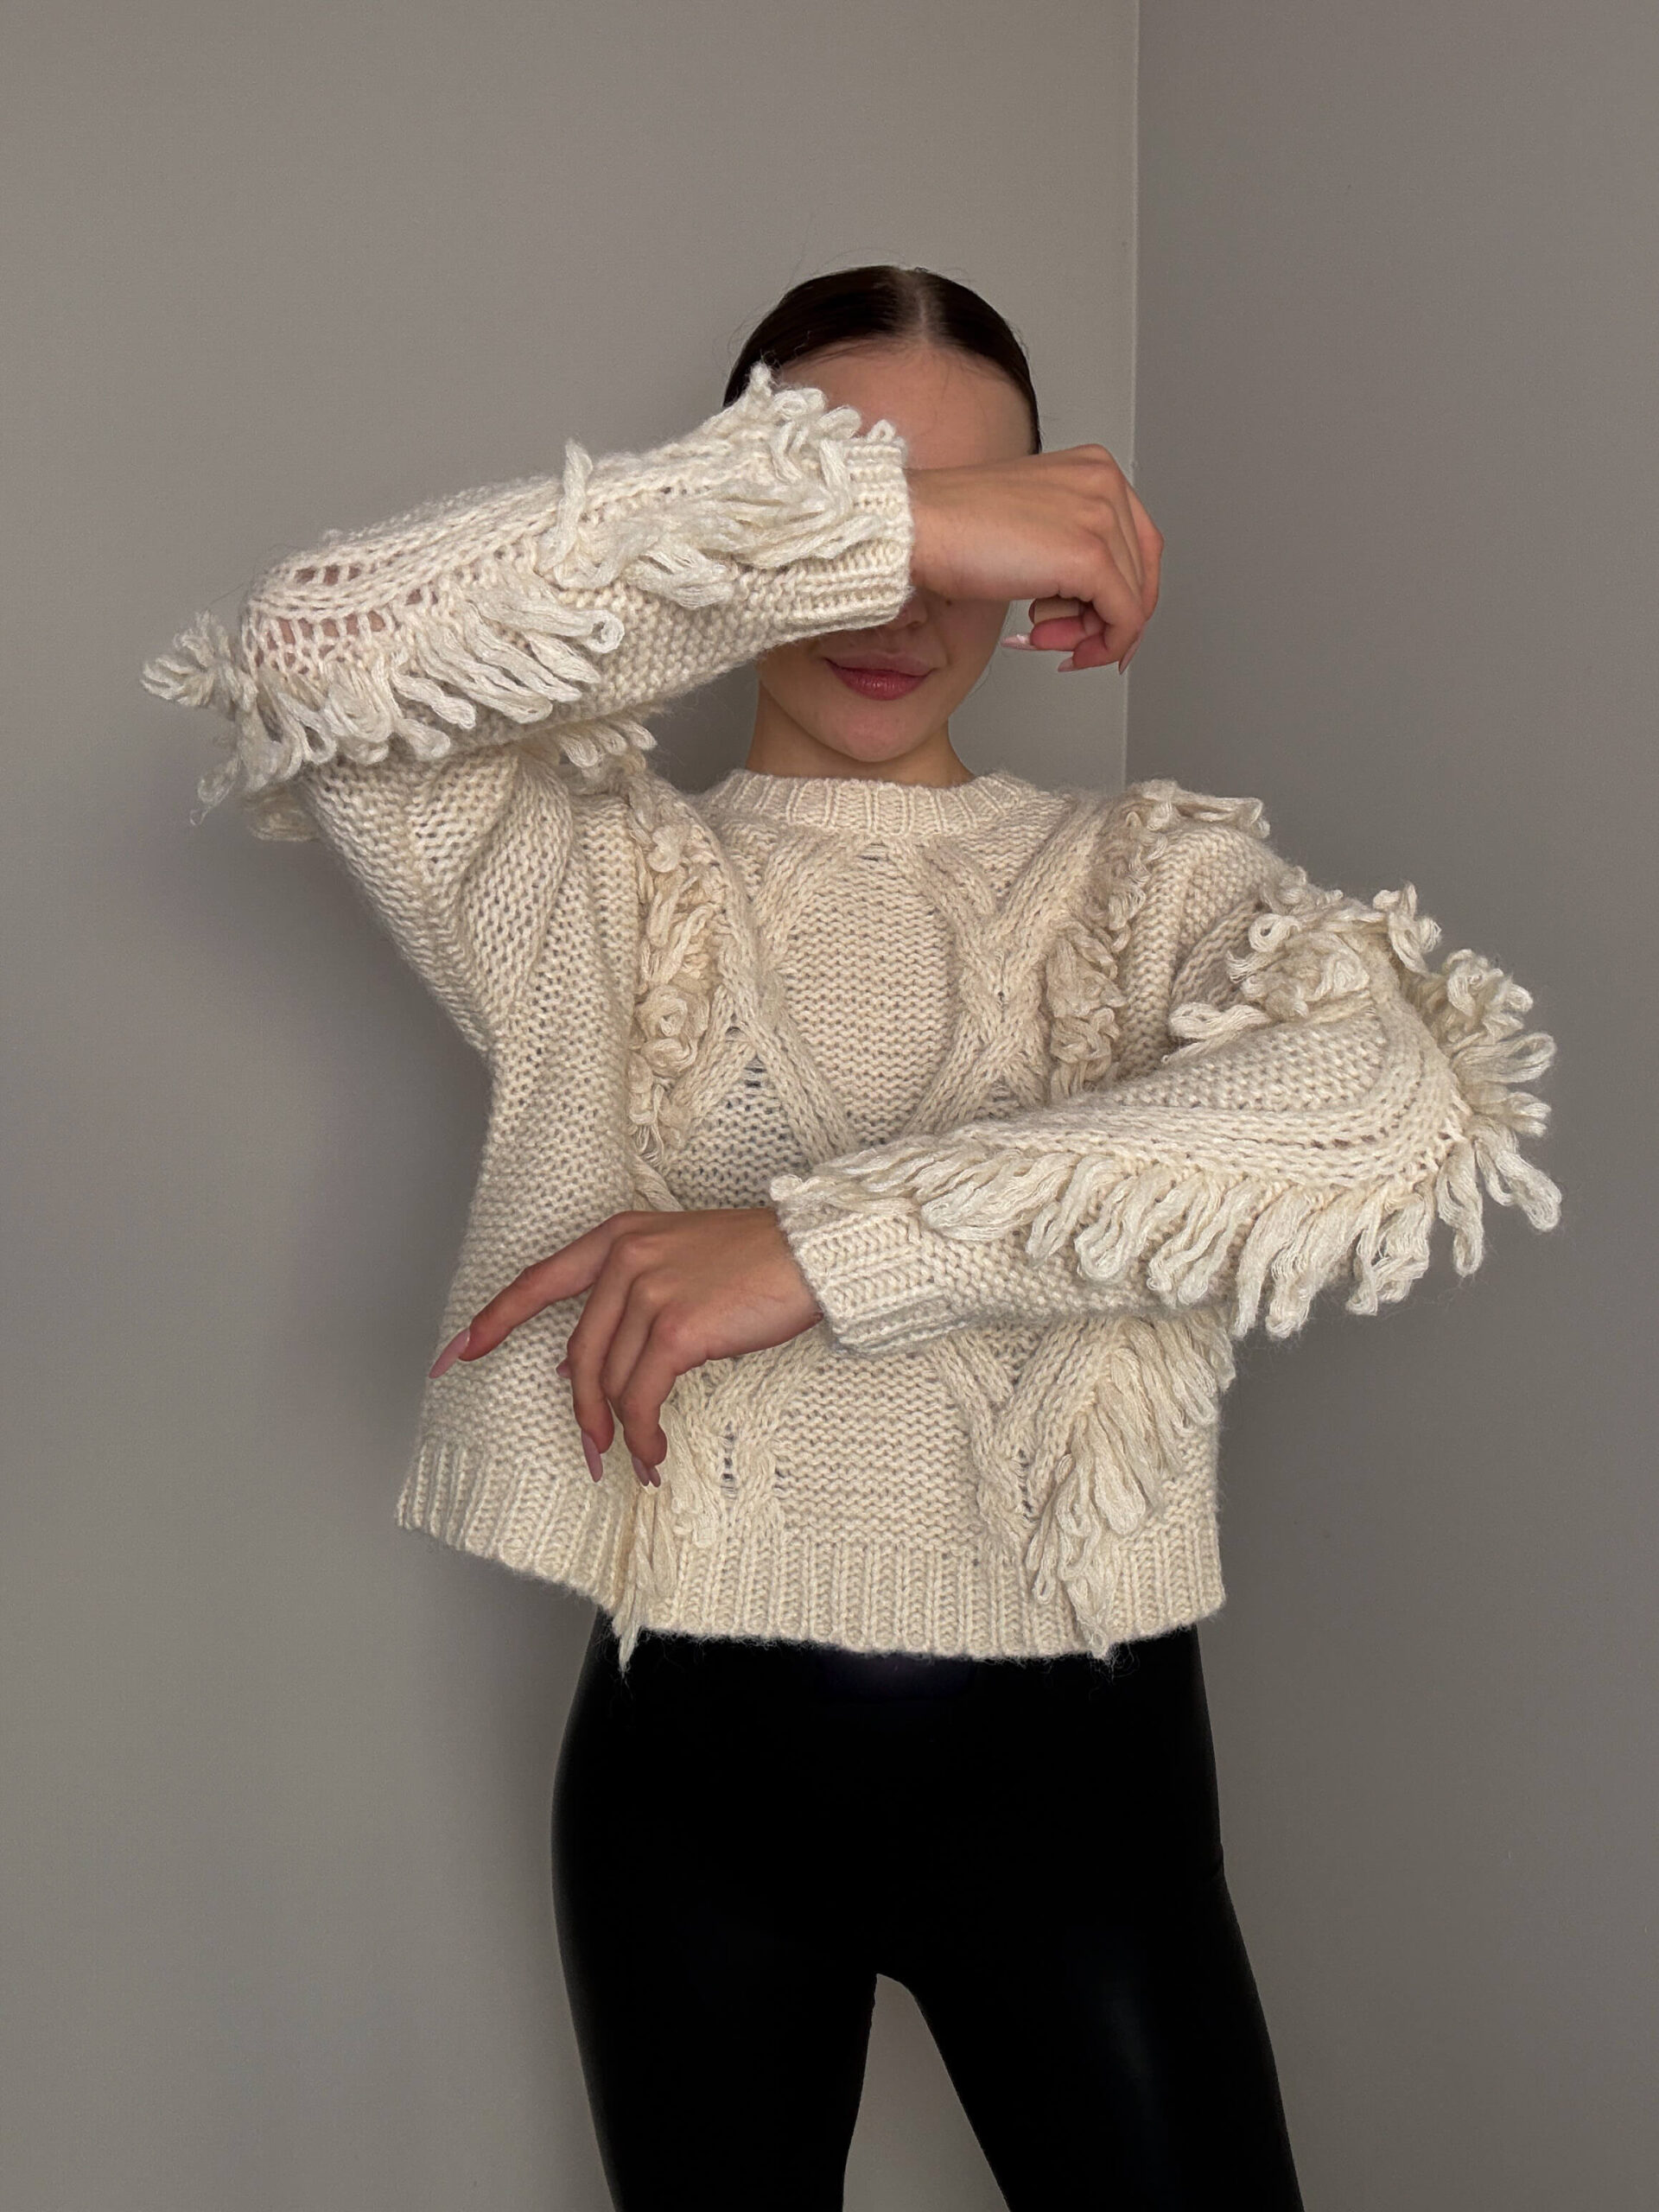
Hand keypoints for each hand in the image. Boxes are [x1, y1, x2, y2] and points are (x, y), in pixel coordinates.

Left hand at [428, 1207, 822, 1484]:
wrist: (811, 1252)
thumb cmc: (756, 1261)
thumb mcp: (679, 1261)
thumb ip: (629, 1299)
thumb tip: (582, 1365)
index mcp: (619, 1238)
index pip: (538, 1282)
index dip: (494, 1321)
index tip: (457, 1353)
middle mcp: (625, 1259)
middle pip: (579, 1353)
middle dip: (582, 1410)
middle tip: (592, 1449)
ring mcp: (649, 1292)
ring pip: (611, 1382)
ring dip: (621, 1430)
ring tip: (639, 1455)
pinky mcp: (677, 1328)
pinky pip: (642, 1398)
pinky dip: (644, 1433)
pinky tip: (654, 1450)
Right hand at [905, 442, 1162, 671]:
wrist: (917, 527)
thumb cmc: (953, 527)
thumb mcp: (1031, 527)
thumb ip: (1070, 552)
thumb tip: (1095, 605)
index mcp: (1094, 469)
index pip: (1137, 544)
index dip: (1123, 595)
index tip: (1101, 627)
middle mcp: (1105, 484)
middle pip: (1139, 574)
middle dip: (1100, 620)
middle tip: (1060, 640)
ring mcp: (1102, 518)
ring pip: (1132, 601)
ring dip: (1088, 636)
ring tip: (1040, 636)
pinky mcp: (1091, 556)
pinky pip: (1124, 618)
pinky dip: (1101, 646)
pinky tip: (1052, 645)